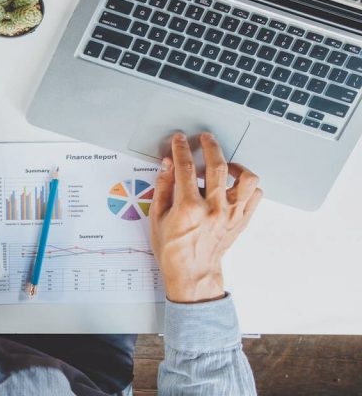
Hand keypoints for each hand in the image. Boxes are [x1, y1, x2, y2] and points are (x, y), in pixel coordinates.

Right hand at [150, 133, 261, 303]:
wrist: (192, 273)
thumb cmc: (173, 250)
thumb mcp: (157, 218)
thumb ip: (163, 188)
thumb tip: (167, 166)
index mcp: (189, 207)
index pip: (186, 167)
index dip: (181, 149)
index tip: (180, 140)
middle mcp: (213, 209)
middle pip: (217, 165)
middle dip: (210, 146)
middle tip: (205, 139)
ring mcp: (231, 215)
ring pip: (246, 179)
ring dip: (236, 166)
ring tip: (227, 165)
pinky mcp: (241, 221)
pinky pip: (255, 196)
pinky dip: (248, 187)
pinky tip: (235, 186)